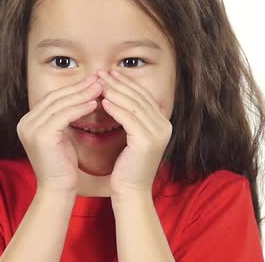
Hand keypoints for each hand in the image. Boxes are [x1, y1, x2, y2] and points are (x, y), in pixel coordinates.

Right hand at [16, 75, 102, 192]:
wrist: (57, 190)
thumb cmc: (63, 166)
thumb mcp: (61, 136)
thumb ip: (64, 117)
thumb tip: (82, 95)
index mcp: (28, 121)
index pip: (53, 98)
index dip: (73, 88)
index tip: (93, 82)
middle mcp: (25, 123)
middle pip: (56, 98)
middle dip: (79, 88)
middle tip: (99, 80)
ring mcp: (31, 128)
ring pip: (61, 104)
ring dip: (82, 94)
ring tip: (100, 88)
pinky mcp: (41, 135)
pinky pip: (64, 115)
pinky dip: (80, 108)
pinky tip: (94, 104)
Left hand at [96, 70, 172, 196]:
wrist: (131, 191)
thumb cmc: (127, 166)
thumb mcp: (132, 137)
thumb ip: (131, 117)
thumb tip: (117, 94)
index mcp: (163, 123)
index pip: (143, 96)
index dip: (126, 83)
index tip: (109, 73)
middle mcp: (165, 126)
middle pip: (139, 97)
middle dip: (119, 83)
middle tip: (102, 73)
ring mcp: (158, 133)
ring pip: (134, 105)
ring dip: (115, 91)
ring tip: (99, 82)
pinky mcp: (147, 140)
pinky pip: (129, 118)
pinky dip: (116, 108)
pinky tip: (103, 101)